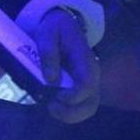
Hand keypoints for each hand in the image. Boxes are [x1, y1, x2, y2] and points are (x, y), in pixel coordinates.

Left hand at [35, 8, 100, 123]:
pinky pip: (79, 106)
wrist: (61, 25)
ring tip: (50, 108)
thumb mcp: (47, 33)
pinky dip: (66, 111)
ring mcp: (88, 83)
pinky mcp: (80, 88)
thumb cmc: (55, 28)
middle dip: (72, 112)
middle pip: (91, 103)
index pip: (87, 84)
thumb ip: (48, 53)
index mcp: (85, 60)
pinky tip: (51, 104)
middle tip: (51, 107)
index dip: (73, 95)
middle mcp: (91, 74)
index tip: (57, 96)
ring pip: (87, 108)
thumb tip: (51, 79)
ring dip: (69, 115)